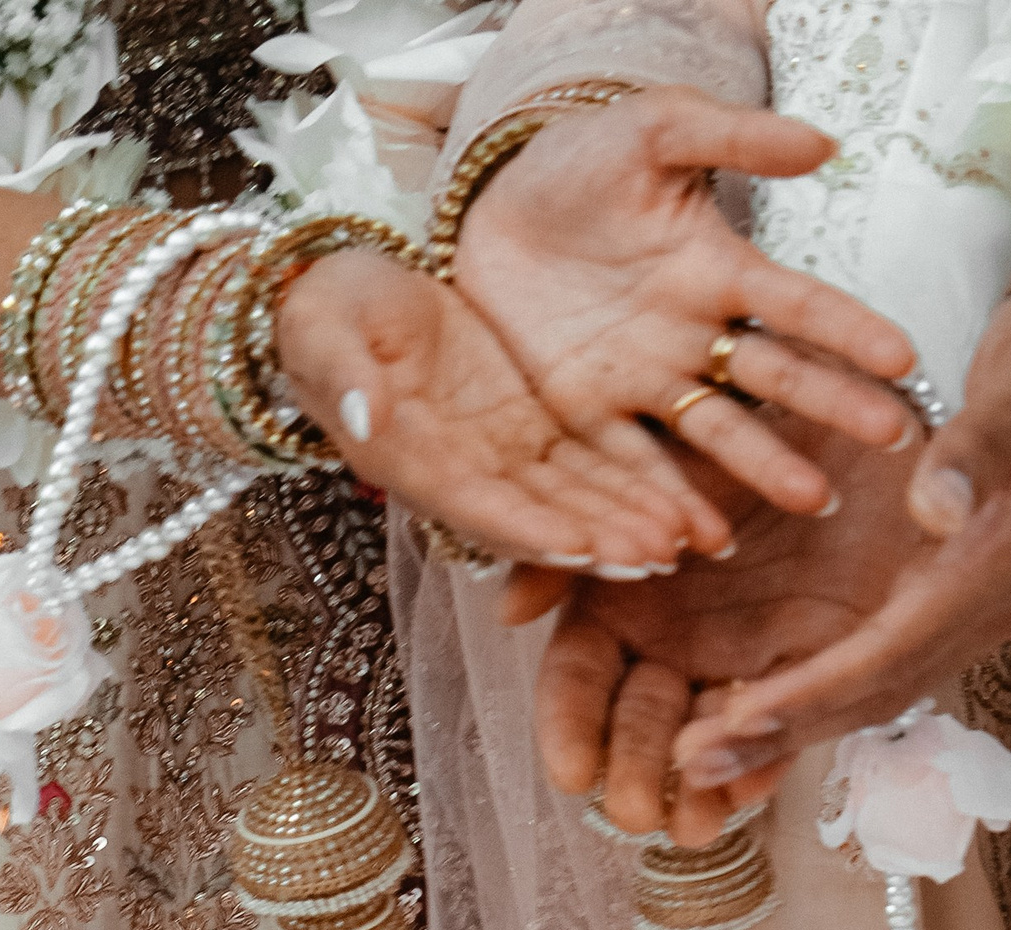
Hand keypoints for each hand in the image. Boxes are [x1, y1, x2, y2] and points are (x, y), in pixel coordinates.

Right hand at [274, 247, 730, 571]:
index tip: (583, 544)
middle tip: (661, 555)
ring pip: (574, 499)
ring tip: (688, 539)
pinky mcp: (528, 426)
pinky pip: (588, 463)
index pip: (479, 505)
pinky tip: (681, 503)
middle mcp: (462, 473)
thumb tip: (364, 419)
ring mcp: (499, 455)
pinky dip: (632, 486)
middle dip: (599, 540)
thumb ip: (343, 376)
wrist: (340, 293)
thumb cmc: (322, 309)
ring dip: (627, 522)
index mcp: (412, 459)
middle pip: (540, 518)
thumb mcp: (324, 328)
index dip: (532, 529)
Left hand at [454, 91, 922, 519]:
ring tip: (815, 499)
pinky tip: (705, 538)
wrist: (491, 205)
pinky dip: (668, 501)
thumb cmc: (582, 160)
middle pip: (773, 377)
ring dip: (766, 466)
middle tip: (893, 439)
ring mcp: (645, 380)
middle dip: (833, 405)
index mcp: (717, 270)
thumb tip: (823, 144)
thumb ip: (734, 137)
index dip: (849, 328)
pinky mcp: (587, 413)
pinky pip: (633, 463)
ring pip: (717, 431)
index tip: (903, 356)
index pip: (797, 304)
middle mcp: (693, 335)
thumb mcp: (656, 130)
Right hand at [506, 427, 926, 837]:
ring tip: (693, 826)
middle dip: (636, 770)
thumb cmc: (755, 421)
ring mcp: (750, 650)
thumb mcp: (664, 456)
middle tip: (633, 812)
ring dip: (702, 780)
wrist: (875, 399)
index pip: (580, 675)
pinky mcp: (828, 653)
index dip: (572, 725)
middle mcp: (680, 634)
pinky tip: (755, 787)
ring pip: (714, 732)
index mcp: (627, 592)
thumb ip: (588, 529)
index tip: (571, 773)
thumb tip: (511, 612)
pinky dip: (774, 752)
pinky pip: (795, 716)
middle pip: (642, 717)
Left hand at [670, 274, 1010, 780]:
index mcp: (1003, 562)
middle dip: (786, 731)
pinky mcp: (959, 594)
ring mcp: (977, 607)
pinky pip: (881, 660)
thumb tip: (936, 507)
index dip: (815, 690)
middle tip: (694, 766)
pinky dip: (819, 689)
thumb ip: (981, 443)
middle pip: (877, 691)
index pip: (895, 648)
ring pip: (876, 688)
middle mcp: (990, 605)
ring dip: (793, 724)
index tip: (740, 720)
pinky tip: (757, 705)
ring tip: (706, 755)